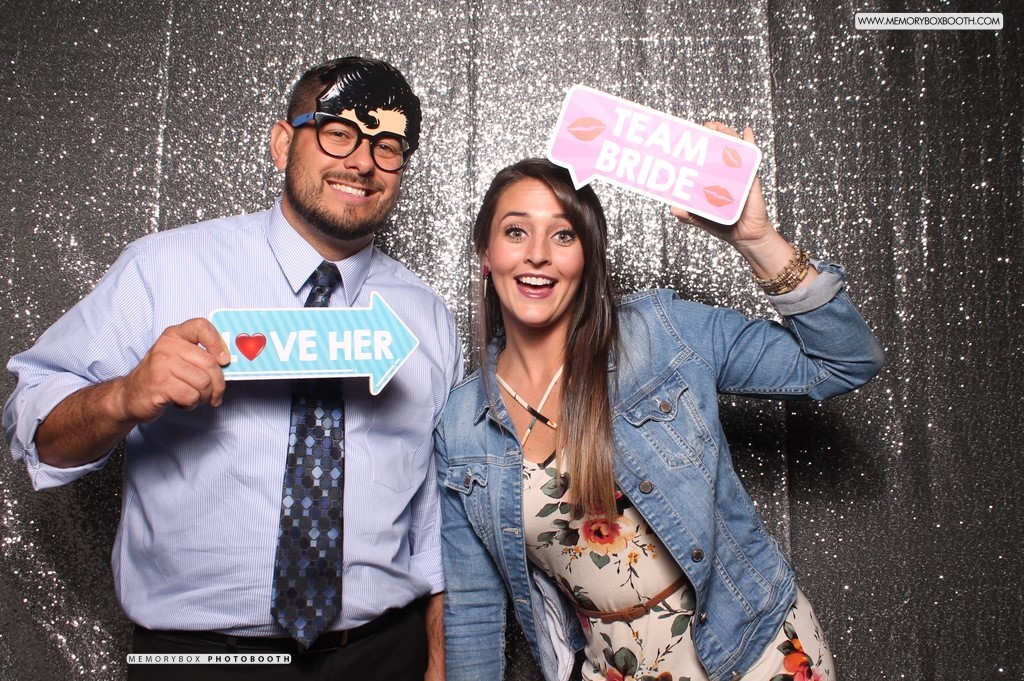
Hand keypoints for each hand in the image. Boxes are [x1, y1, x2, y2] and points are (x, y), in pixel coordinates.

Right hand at [116, 318, 230, 423]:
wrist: (129, 395)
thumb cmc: (161, 377)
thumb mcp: (178, 358)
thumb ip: (200, 355)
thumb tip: (229, 362)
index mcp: (174, 335)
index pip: (202, 326)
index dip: (218, 343)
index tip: (225, 360)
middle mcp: (167, 346)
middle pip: (210, 363)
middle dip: (218, 384)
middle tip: (215, 394)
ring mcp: (162, 365)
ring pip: (203, 383)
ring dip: (204, 397)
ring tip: (193, 397)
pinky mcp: (160, 385)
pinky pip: (192, 396)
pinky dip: (191, 404)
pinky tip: (180, 402)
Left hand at [670, 122, 774, 246]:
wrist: (744, 236)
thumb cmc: (723, 225)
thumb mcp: (701, 219)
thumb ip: (687, 215)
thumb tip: (672, 208)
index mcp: (712, 179)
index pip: (705, 158)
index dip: (700, 145)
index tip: (692, 133)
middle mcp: (725, 174)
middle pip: (719, 148)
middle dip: (712, 133)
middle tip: (705, 126)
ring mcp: (739, 174)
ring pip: (734, 148)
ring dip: (727, 134)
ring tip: (719, 127)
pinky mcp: (751, 178)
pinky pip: (752, 157)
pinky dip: (750, 142)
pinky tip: (747, 131)